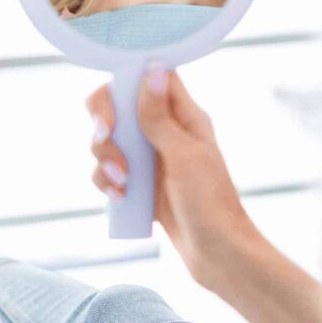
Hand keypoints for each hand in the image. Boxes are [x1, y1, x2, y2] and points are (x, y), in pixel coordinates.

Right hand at [87, 65, 256, 288]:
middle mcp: (164, 129)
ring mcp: (149, 156)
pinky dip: (105, 181)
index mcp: (183, 114)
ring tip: (122, 182)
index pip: (148, 76)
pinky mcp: (138, 182)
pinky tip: (120, 196)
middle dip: (104, 124)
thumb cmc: (210, 203)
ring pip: (108, 139)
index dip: (125, 80)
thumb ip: (160, 116)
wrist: (217, 255)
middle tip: (107, 141)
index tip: (114, 102)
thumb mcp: (184, 155)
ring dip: (104, 158)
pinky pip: (107, 170)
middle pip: (118, 105)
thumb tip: (151, 67)